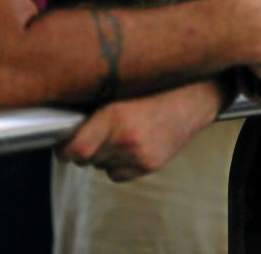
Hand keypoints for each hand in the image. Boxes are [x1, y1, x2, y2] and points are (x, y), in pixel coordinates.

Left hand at [56, 79, 227, 181]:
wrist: (195, 96)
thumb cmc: (157, 87)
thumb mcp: (120, 90)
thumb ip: (95, 107)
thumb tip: (65, 120)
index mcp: (114, 115)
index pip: (75, 150)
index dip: (66, 148)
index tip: (66, 142)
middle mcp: (126, 138)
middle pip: (86, 159)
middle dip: (85, 149)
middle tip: (95, 134)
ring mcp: (140, 154)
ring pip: (101, 166)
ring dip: (103, 155)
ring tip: (119, 135)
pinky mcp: (150, 165)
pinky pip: (117, 174)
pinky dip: (118, 164)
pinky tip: (130, 146)